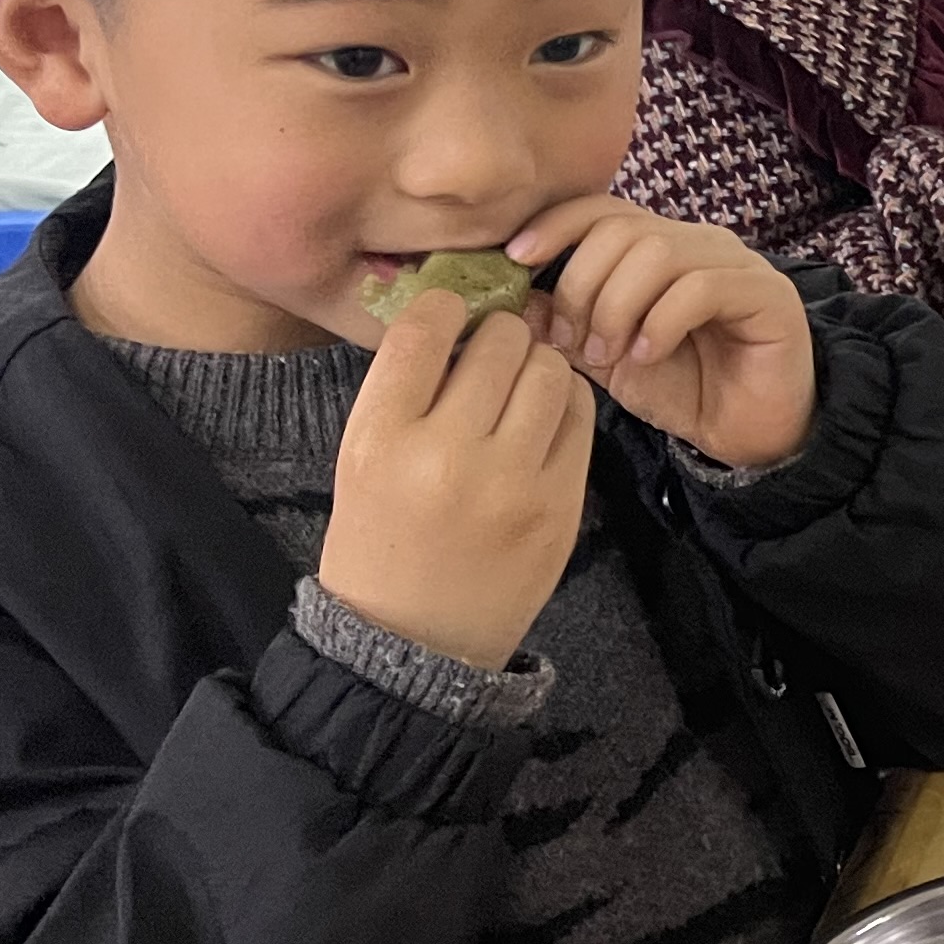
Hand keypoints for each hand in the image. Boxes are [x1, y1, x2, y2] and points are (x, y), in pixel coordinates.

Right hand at [318, 296, 594, 669]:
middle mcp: (446, 453)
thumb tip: (459, 314)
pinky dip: (566, 402)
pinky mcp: (560, 503)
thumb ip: (405, 390)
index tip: (452, 315)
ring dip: (538, 364)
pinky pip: (581, 416)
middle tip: (493, 353)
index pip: (424, 329)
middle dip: (500, 335)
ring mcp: (511, 481)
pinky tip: (545, 417)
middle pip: (500, 341)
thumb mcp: (362, 458)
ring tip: (520, 384)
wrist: (414, 637)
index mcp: (381, 438)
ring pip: (550, 370)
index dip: (445, 307)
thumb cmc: (381, 536)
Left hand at [511, 195, 815, 471]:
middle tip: (571, 340)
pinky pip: (701, 287)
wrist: (749, 435)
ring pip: (658, 253)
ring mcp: (737, 265)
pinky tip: (648, 355)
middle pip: (623, 229)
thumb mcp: (607, 360)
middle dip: (582, 284)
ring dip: (617, 306)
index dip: (556, 224)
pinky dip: (660, 321)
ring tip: (609, 354)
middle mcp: (699, 243)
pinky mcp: (767, 295)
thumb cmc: (684, 390)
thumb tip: (518, 300)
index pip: (604, 209)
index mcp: (660, 247)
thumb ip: (566, 327)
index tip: (515, 258)